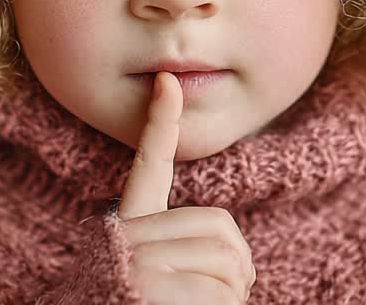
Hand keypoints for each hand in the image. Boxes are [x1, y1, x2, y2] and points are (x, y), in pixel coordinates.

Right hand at [115, 71, 256, 303]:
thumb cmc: (128, 304)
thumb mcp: (152, 280)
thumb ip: (180, 254)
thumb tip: (235, 260)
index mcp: (127, 229)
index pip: (147, 168)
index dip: (159, 124)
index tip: (167, 83)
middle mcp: (128, 238)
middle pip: (220, 230)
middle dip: (237, 269)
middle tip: (222, 299)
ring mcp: (138, 261)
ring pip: (226, 263)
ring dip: (232, 298)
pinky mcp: (150, 286)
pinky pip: (219, 295)